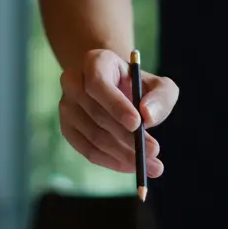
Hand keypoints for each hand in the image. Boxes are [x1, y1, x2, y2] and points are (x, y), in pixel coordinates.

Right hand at [59, 49, 178, 177]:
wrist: (115, 90)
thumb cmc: (138, 87)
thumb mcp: (159, 86)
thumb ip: (161, 97)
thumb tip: (148, 117)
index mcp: (94, 62)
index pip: (98, 84)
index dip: (116, 105)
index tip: (138, 124)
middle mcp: (73, 82)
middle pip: (96, 114)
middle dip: (127, 137)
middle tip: (153, 152)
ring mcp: (66, 107)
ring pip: (93, 136)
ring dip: (123, 153)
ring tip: (150, 164)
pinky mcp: (67, 129)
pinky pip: (87, 150)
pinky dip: (111, 161)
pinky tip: (130, 166)